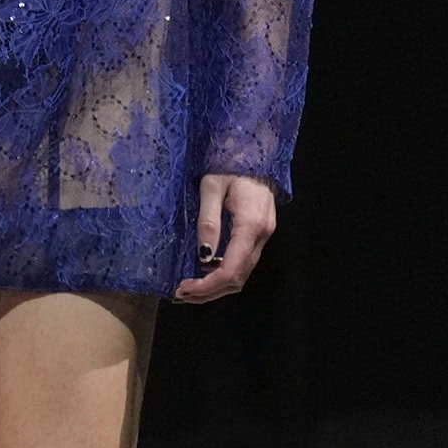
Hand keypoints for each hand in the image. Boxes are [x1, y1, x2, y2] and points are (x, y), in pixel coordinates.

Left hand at [172, 174, 276, 303]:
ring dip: (217, 287)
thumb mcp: (211, 187)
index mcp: (251, 224)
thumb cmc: (230, 165)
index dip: (207, 285)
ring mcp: (265, 236)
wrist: (255, 154)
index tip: (185, 289)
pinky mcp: (261, 235)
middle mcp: (262, 235)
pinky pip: (244, 263)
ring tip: (190, 290)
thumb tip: (202, 255)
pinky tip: (205, 274)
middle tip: (182, 294)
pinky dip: (224, 275)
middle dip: (209, 292)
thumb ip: (208, 221)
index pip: (231, 269)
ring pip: (243, 275)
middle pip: (238, 278)